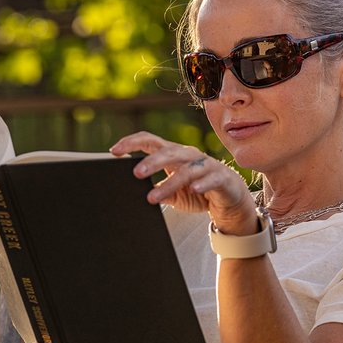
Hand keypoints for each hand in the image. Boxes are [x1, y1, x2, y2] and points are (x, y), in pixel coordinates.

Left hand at [110, 132, 256, 234]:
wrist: (229, 199)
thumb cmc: (197, 192)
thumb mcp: (172, 193)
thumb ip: (156, 190)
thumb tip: (132, 193)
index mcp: (173, 154)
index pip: (150, 142)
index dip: (132, 143)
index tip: (114, 151)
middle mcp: (188, 155)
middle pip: (167, 152)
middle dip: (150, 162)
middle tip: (135, 173)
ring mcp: (205, 165)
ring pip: (186, 170)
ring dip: (169, 183)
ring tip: (153, 197)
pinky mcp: (221, 178)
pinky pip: (210, 179)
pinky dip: (201, 184)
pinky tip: (193, 189)